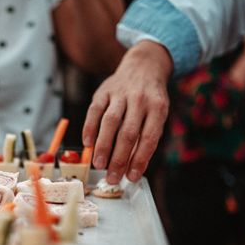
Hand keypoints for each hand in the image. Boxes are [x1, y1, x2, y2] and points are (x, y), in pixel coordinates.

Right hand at [82, 41, 171, 183]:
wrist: (143, 67)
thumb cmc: (150, 100)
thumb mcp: (157, 115)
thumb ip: (146, 138)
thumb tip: (130, 169)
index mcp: (157, 108)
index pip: (149, 138)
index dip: (139, 160)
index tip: (131, 177)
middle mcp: (140, 100)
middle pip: (128, 133)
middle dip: (119, 159)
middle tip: (112, 178)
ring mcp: (120, 94)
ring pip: (110, 123)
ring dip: (103, 146)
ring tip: (99, 165)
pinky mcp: (103, 91)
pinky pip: (94, 111)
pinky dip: (89, 128)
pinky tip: (87, 144)